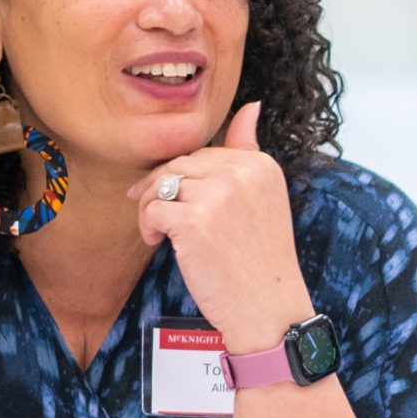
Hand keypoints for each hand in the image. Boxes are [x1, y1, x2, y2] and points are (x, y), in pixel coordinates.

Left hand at [129, 102, 313, 352]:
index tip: (174, 198)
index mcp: (261, 165)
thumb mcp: (265, 200)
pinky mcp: (193, 220)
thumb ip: (250, 152)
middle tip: (152, 214)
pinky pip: (153, 209)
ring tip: (157, 232)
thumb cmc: (262, 263)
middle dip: (159, 188)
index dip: (183, 177)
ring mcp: (218, 195)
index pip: (206, 154)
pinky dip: (147, 226)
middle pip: (180, 164)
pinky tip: (156, 243)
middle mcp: (242, 173)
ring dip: (150, 207)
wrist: (269, 311)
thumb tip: (252, 106)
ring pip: (162, 184)